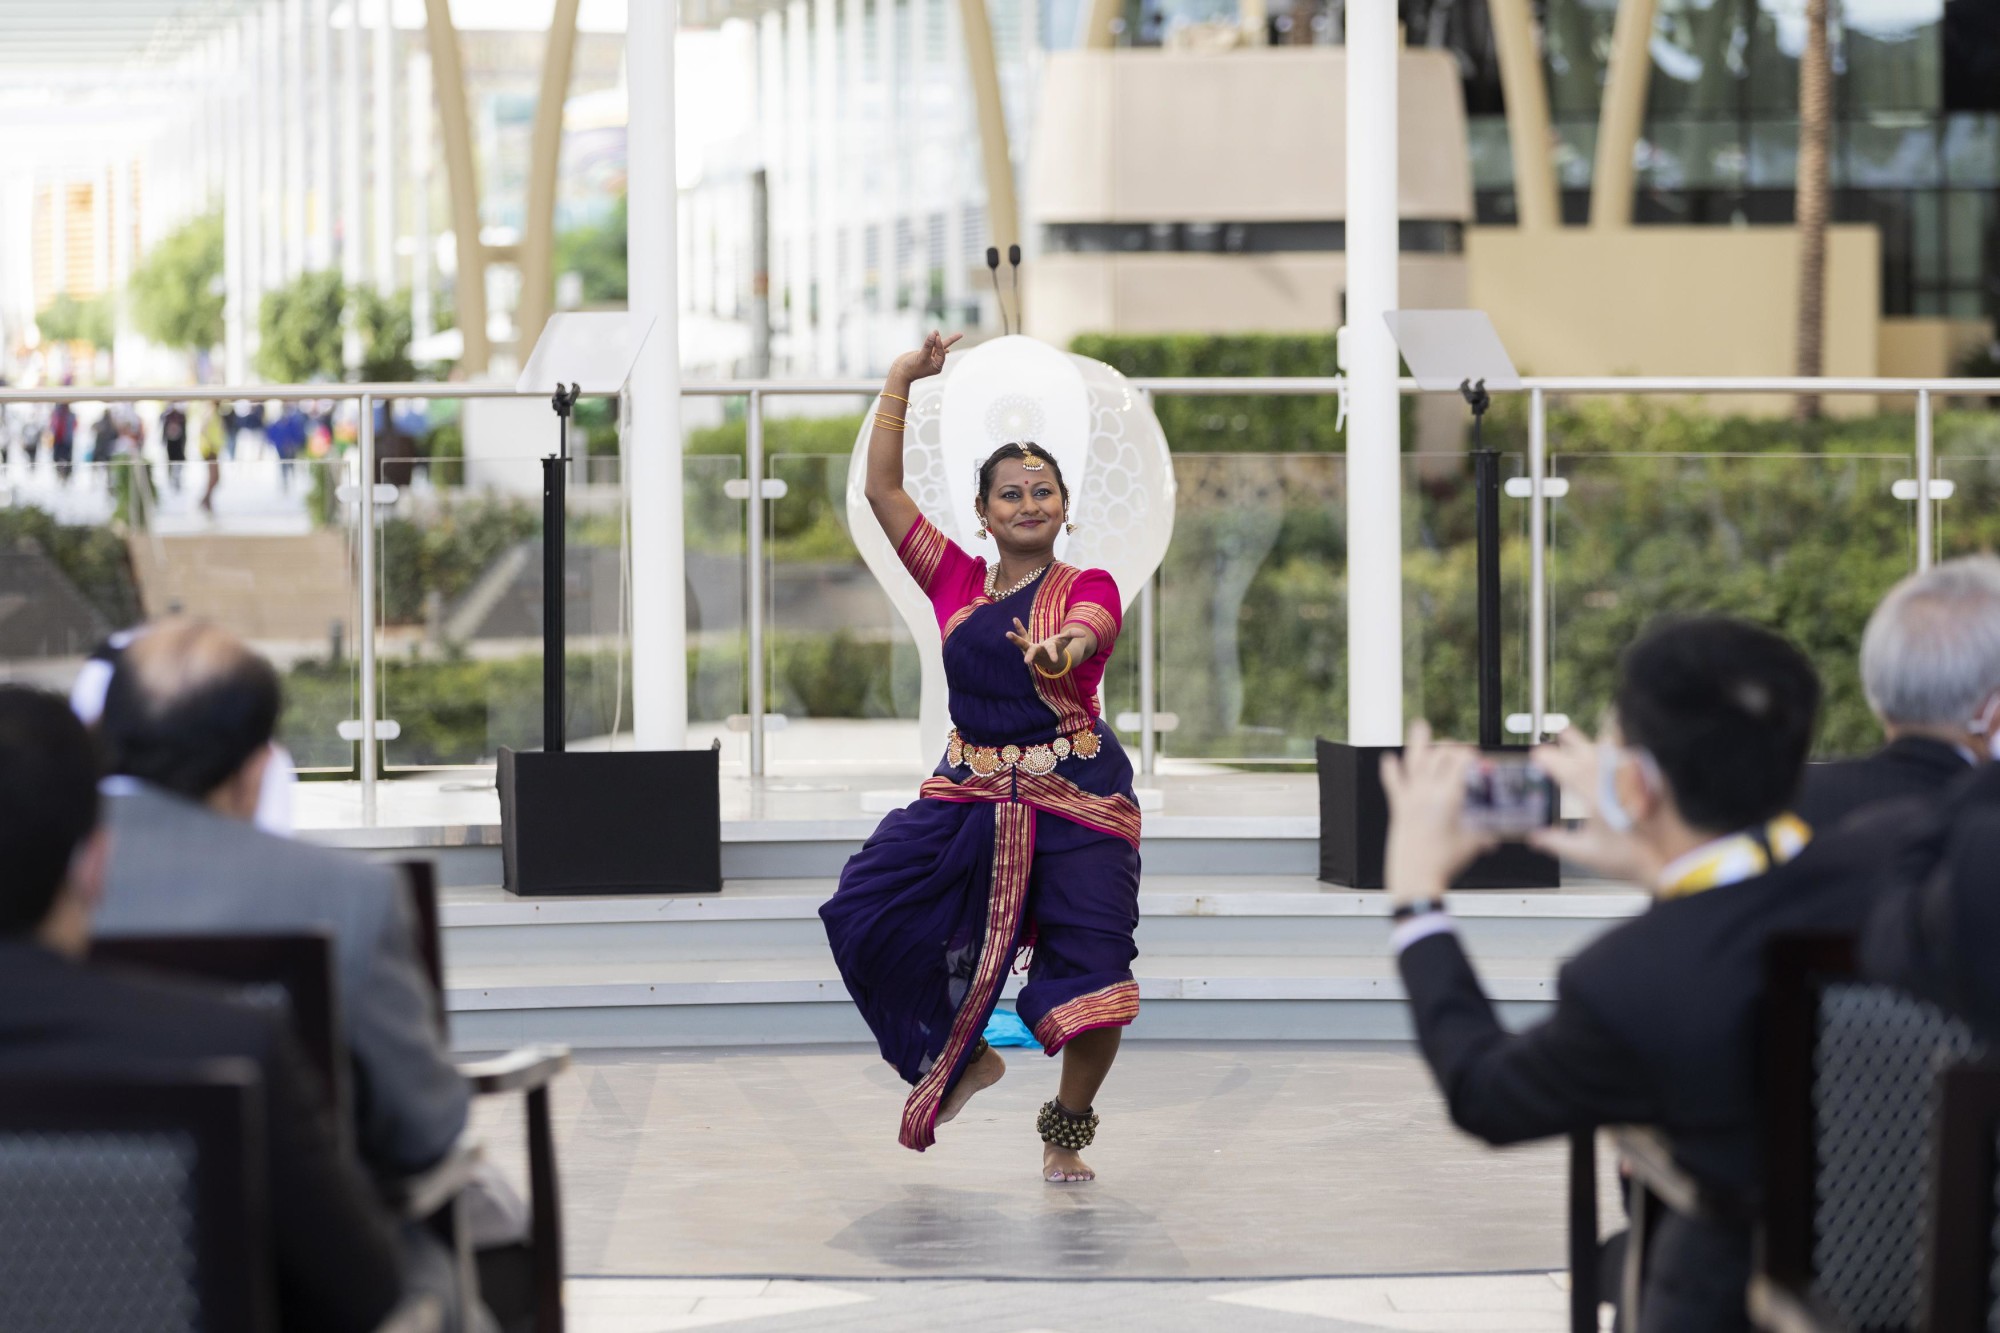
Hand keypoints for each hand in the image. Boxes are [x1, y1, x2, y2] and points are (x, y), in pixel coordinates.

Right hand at [889, 331, 961, 384]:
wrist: (900, 372)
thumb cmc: (911, 367)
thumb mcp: (921, 356)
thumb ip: (928, 345)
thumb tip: (934, 333)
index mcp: (937, 366)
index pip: (941, 353)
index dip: (940, 344)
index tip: (937, 336)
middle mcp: (935, 362)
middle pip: (944, 348)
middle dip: (951, 341)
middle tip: (961, 334)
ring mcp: (930, 358)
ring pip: (938, 346)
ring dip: (940, 339)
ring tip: (951, 333)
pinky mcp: (924, 354)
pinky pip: (932, 347)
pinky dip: (935, 343)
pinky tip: (940, 341)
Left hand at [1006, 618, 1079, 672]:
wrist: (1049, 660)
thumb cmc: (1058, 648)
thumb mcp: (1065, 641)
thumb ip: (1073, 635)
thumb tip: (1083, 634)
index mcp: (1049, 650)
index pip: (1051, 652)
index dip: (1053, 654)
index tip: (1054, 659)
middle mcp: (1038, 651)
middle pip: (1033, 652)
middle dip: (1029, 655)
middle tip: (1025, 661)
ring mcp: (1030, 648)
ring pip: (1022, 645)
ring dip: (1015, 640)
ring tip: (1007, 633)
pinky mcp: (1026, 643)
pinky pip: (1022, 635)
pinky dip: (1019, 628)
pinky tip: (1015, 619)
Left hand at [1380, 721, 1496, 908]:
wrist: (1415, 877)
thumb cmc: (1444, 863)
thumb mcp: (1471, 844)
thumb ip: (1484, 835)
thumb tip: (1493, 836)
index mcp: (1450, 798)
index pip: (1461, 763)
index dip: (1470, 755)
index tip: (1475, 757)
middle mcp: (1429, 792)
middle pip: (1440, 757)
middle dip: (1451, 747)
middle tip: (1458, 749)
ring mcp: (1411, 798)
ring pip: (1414, 762)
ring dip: (1418, 742)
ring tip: (1419, 726)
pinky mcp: (1398, 807)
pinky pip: (1393, 783)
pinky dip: (1391, 770)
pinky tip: (1389, 759)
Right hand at [1525, 727, 1648, 883]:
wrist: (1672, 858)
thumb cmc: (1632, 857)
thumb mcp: (1586, 853)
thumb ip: (1555, 842)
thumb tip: (1536, 836)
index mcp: (1593, 795)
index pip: (1563, 766)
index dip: (1547, 759)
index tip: (1538, 757)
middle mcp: (1613, 779)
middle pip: (1586, 749)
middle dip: (1570, 740)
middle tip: (1560, 735)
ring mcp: (1633, 775)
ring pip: (1609, 747)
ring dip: (1594, 743)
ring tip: (1586, 741)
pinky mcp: (1650, 776)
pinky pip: (1630, 754)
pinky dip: (1619, 750)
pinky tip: (1616, 752)